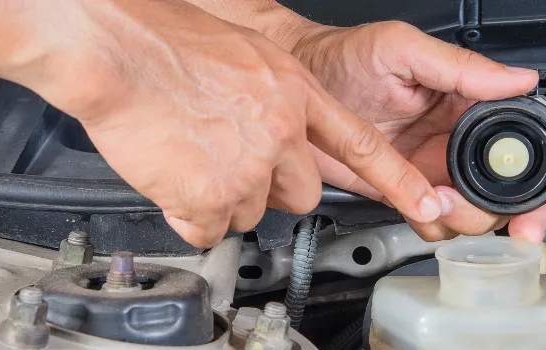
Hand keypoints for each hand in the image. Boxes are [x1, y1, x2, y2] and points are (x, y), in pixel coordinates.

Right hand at [10, 1, 445, 246]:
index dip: (398, 180)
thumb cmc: (169, 45)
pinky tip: (174, 172)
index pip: (362, 146)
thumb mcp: (248, 59)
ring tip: (194, 155)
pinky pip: (209, 227)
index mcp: (295, 93)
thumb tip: (282, 135)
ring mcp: (247, 167)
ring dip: (225, 196)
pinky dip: (190, 211)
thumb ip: (276, 101)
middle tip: (233, 159)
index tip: (428, 204)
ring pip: (252, 212)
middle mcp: (280, 132)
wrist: (117, 48)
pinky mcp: (210, 197)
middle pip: (304, 193)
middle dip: (273, 186)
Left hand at [290, 21, 545, 241]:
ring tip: (441, 200)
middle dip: (523, 208)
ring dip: (470, 219)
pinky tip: (419, 208)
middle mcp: (456, 138)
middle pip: (512, 184)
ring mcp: (432, 167)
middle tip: (518, 224)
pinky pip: (434, 221)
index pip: (528, 130)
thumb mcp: (403, 49)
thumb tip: (518, 78)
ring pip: (476, 211)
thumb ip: (461, 68)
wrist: (294, 87)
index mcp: (467, 100)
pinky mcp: (404, 190)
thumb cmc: (342, 57)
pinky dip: (433, 225)